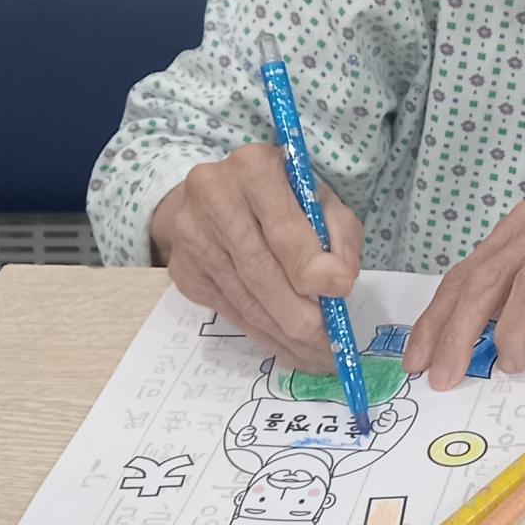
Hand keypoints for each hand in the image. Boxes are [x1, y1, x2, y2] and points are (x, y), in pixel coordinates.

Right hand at [150, 144, 362, 371]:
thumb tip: (339, 283)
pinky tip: (287, 346)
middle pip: (260, 271)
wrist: (220, 194)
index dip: (313, 266)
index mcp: (254, 168)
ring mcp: (190, 235)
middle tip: (330, 346)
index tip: (342, 291)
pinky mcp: (182, 269)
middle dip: (300, 316)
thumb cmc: (283, 196)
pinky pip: (228, 310)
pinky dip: (262, 333)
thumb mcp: (320, 199)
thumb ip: (339, 234)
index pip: (283, 229)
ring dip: (283, 335)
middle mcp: (212, 196)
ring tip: (315, 356)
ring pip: (244, 298)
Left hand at [403, 199, 524, 386]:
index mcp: (524, 225)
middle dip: (460, 330)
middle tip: (446, 376)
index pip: (467, 273)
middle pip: (490, 276)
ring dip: (512, 330)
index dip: (437, 318)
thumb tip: (462, 340)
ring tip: (507, 367)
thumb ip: (509, 290)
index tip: (419, 360)